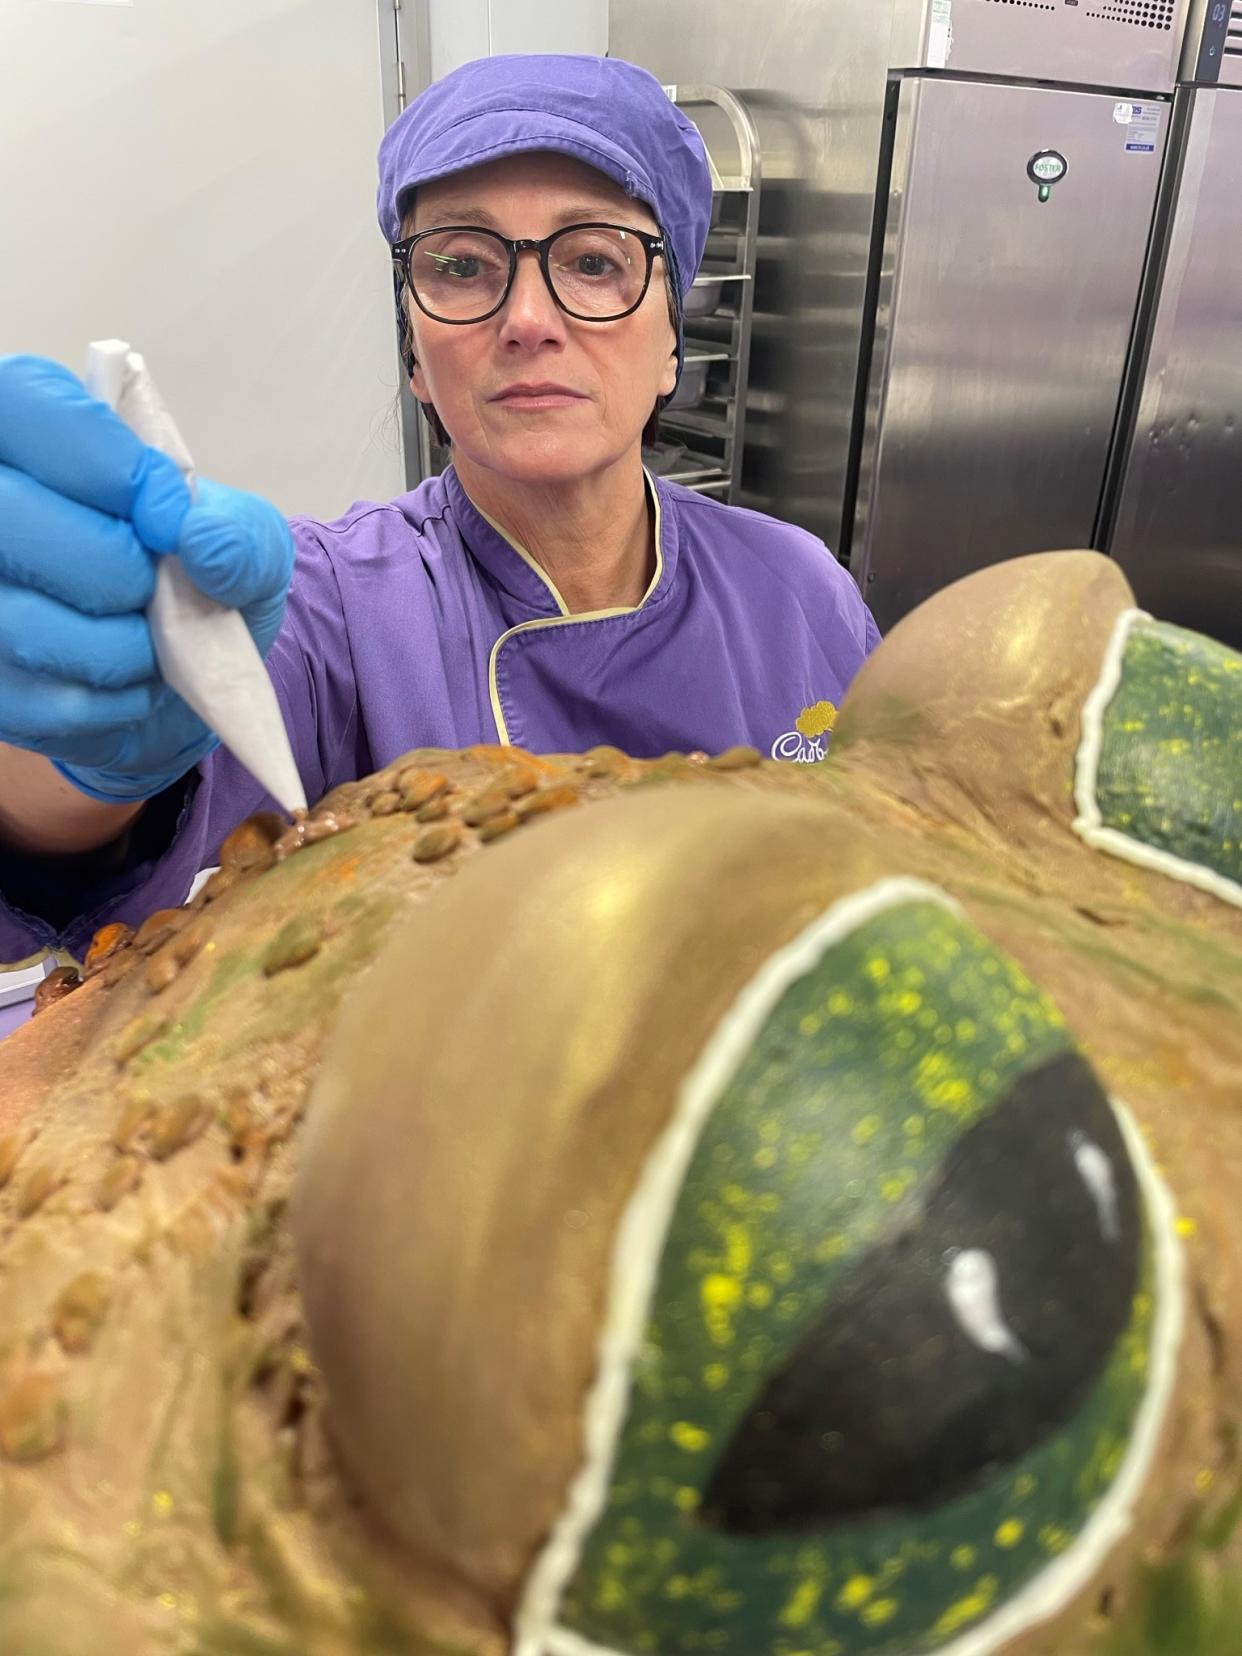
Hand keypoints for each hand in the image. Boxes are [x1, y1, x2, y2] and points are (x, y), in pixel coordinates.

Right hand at [0, 355, 293, 802]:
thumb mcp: (248, 542)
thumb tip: (202, 540)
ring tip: (151, 642)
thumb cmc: (201, 577)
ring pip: (17, 620)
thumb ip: (239, 532)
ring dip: (116, 645)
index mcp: (34, 439)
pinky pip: (40, 699)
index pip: (25, 404)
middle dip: (107, 562)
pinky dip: (110, 702)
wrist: (194, 676)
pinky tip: (132, 686)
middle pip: (7, 514)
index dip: (102, 459)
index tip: (167, 511)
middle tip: (153, 586)